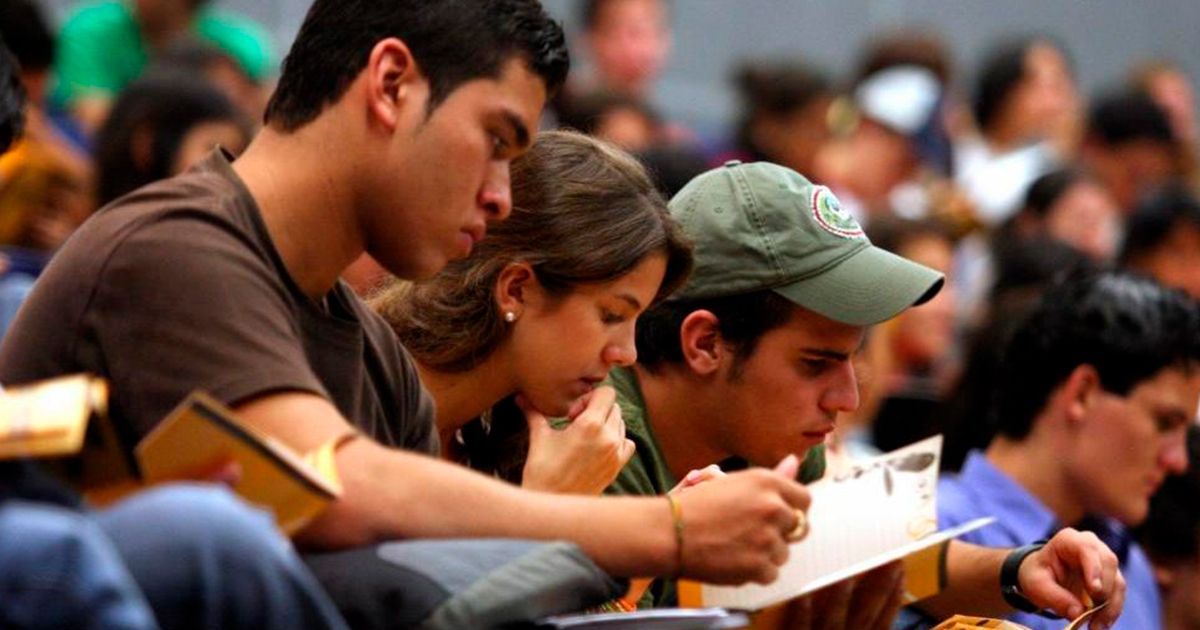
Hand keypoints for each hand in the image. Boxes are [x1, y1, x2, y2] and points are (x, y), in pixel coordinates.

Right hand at [519, 386, 634, 494]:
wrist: (550, 504)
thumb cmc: (541, 470)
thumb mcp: (539, 437)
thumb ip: (534, 412)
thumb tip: (520, 397)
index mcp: (591, 425)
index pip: (607, 393)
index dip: (589, 397)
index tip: (573, 412)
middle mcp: (608, 437)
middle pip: (614, 407)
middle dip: (596, 409)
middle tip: (576, 424)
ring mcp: (615, 454)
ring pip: (621, 424)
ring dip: (606, 424)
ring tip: (585, 436)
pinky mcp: (617, 468)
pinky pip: (627, 443)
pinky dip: (617, 440)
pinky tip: (598, 447)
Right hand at [674, 454, 810, 584]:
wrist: (669, 532)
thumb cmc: (696, 505)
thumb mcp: (735, 482)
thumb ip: (773, 477)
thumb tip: (794, 461)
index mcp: (767, 482)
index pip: (804, 499)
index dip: (792, 509)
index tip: (777, 517)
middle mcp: (773, 507)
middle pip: (799, 527)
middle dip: (781, 533)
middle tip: (753, 533)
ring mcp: (768, 538)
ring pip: (783, 553)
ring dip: (766, 553)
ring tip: (737, 546)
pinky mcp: (759, 566)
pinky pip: (771, 573)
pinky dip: (755, 572)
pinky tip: (734, 560)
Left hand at [773, 561, 904, 629]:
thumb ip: (875, 627)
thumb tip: (898, 616)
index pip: (884, 620)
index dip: (894, 597)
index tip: (901, 570)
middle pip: (865, 614)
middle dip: (878, 587)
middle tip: (885, 559)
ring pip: (834, 620)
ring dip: (840, 597)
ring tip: (846, 573)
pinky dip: (801, 615)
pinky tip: (803, 597)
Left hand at [1017, 527, 1123, 628]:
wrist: (1043, 578)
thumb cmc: (1038, 575)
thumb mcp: (1037, 586)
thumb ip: (1055, 597)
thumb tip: (1077, 613)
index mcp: (1069, 540)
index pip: (1087, 548)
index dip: (1094, 568)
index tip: (1095, 589)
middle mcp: (1092, 546)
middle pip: (1108, 564)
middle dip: (1104, 592)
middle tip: (1092, 616)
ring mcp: (1104, 561)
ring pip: (1117, 582)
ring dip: (1110, 607)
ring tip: (1096, 627)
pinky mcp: (1111, 578)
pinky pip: (1117, 594)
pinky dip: (1111, 611)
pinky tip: (1101, 625)